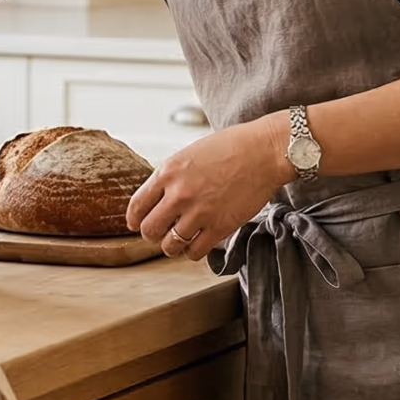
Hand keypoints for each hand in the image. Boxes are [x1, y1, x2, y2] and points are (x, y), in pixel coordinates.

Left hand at [126, 117, 293, 261]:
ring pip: (170, 246)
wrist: (264, 152)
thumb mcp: (190, 154)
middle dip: (153, 234)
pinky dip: (192, 252)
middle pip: (150, 230)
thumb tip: (159, 197)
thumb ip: (172, 176)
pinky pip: (194, 252)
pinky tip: (198, 243)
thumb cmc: (232, 147)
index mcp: (168, 172)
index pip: (137, 206)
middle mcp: (179, 194)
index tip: (138, 224)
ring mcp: (199, 212)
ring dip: (173, 246)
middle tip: (161, 232)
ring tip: (180, 240)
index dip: (135, 220)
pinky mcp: (220, 227)